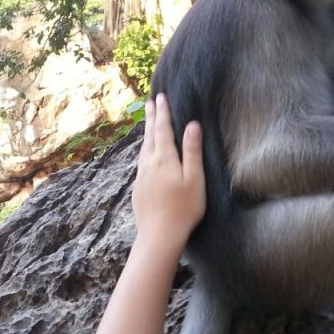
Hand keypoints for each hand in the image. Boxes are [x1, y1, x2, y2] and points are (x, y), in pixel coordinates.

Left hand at [132, 93, 205, 245]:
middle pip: (149, 136)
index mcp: (164, 159)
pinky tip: (146, 154)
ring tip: (147, 122)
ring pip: (143, 148)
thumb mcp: (194, 179)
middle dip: (151, 117)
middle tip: (150, 102)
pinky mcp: (139, 188)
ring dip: (146, 132)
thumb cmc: (183, 209)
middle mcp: (149, 164)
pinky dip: (144, 149)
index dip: (162, 113)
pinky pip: (141, 161)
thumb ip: (192, 151)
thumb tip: (192, 125)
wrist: (159, 236)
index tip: (161, 97)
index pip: (162, 130)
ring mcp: (141, 176)